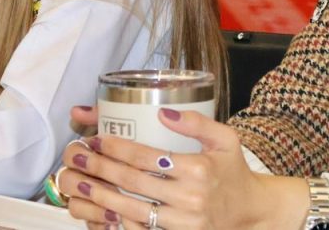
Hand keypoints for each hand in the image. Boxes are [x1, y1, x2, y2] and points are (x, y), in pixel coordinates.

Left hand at [57, 109, 309, 229]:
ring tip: (77, 183)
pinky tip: (95, 211)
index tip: (95, 138)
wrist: (252, 213)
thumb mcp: (225, 138)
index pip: (147, 156)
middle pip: (133, 183)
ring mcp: (183, 223)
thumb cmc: (233, 171)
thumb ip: (196, 121)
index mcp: (199, 170)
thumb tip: (161, 109)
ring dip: (99, 197)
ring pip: (131, 210)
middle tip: (76, 156)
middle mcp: (190, 199)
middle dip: (99, 168)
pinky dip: (116, 221)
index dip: (117, 147)